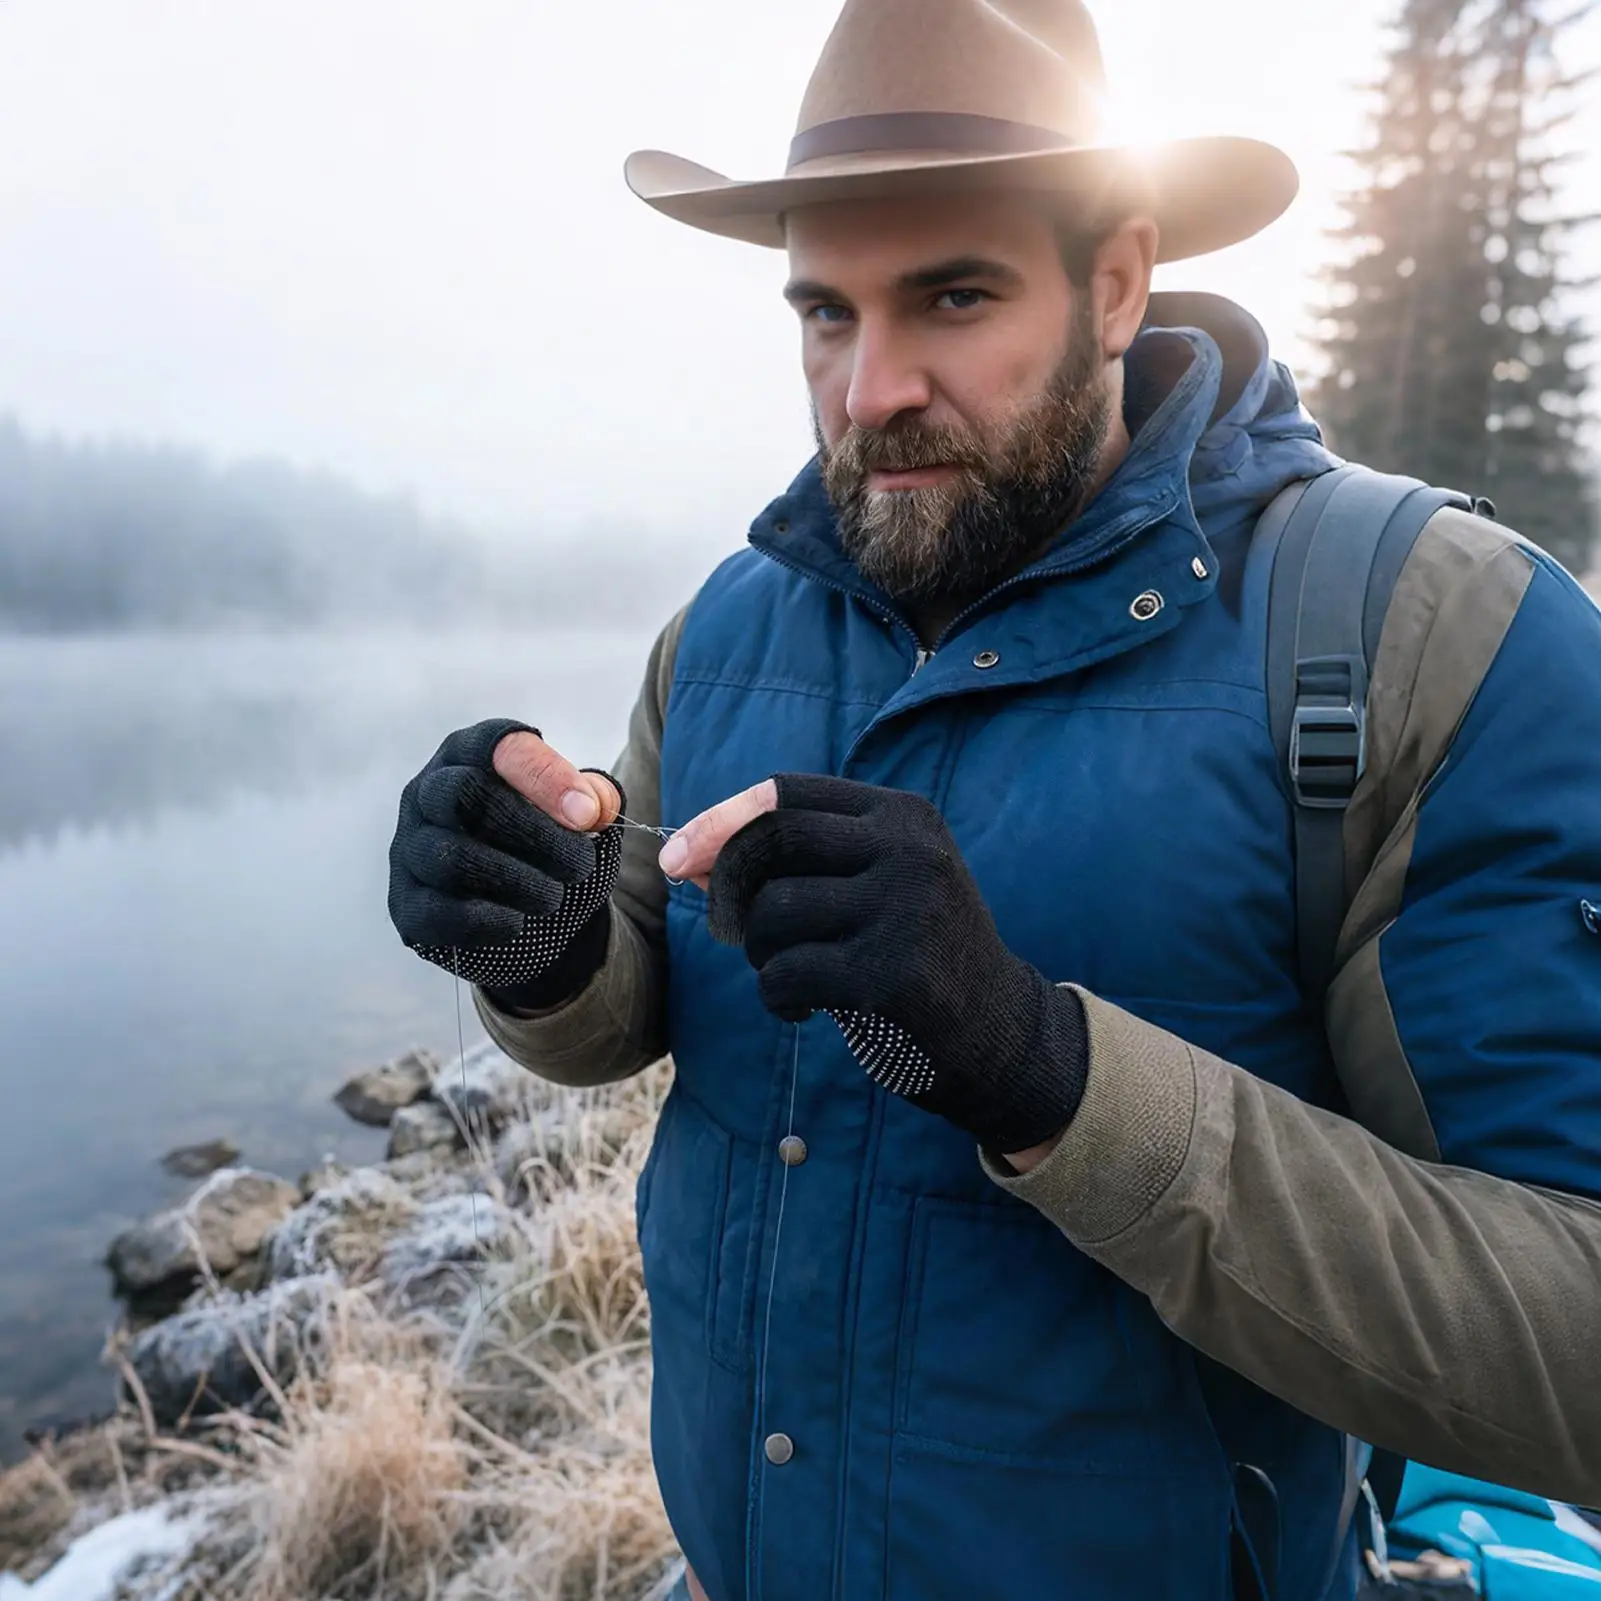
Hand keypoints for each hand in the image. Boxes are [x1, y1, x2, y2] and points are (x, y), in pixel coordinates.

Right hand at [387, 719, 622, 1007]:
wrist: (531, 916)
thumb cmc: (552, 847)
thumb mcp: (583, 817)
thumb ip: (596, 799)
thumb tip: (592, 808)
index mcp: (474, 754)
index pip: (501, 747)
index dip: (547, 778)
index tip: (589, 817)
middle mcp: (430, 791)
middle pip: (463, 794)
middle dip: (531, 832)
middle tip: (579, 864)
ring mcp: (409, 846)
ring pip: (450, 856)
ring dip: (516, 881)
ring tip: (552, 897)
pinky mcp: (405, 902)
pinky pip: (438, 911)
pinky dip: (488, 920)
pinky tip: (518, 922)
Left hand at [665, 774, 1087, 1154]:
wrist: (998, 1033)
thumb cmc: (916, 951)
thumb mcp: (875, 883)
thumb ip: (795, 863)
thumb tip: (690, 856)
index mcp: (903, 816)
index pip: (787, 794)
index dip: (721, 820)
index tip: (679, 857)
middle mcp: (909, 853)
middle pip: (772, 842)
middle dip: (730, 888)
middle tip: (735, 932)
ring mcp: (904, 913)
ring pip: (772, 913)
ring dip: (759, 953)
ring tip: (788, 975)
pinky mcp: (890, 978)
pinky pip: (785, 976)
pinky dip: (776, 997)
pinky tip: (803, 1010)